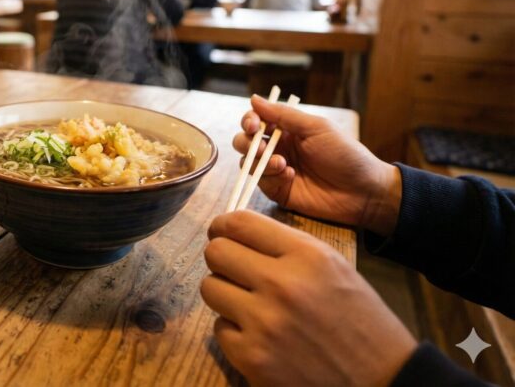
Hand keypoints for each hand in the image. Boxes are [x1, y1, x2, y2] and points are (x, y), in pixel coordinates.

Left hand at [203, 211, 416, 386]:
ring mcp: (264, 322)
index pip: (239, 223)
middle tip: (236, 272)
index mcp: (307, 256)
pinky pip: (219, 329)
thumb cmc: (361, 322)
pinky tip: (261, 337)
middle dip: (223, 260)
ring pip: (210, 288)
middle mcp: (282, 284)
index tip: (221, 233)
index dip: (223, 226)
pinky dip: (235, 332)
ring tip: (250, 306)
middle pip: (216, 252)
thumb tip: (238, 236)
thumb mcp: (334, 269)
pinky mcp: (252, 357)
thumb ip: (287, 249)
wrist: (383, 381)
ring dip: (226, 295)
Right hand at [233, 95, 401, 235]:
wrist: (363, 191)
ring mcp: (276, 170)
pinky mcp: (277, 190)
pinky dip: (270, 177)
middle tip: (261, 148)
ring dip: (258, 161)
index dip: (249, 120)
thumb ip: (284, 114)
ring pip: (247, 162)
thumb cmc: (345, 155)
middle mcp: (278, 148)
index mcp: (288, 130)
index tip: (253, 125)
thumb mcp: (316, 128)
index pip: (256, 120)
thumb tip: (254, 98)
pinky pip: (260, 182)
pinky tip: (289, 177)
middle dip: (246, 142)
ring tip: (282, 165)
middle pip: (244, 141)